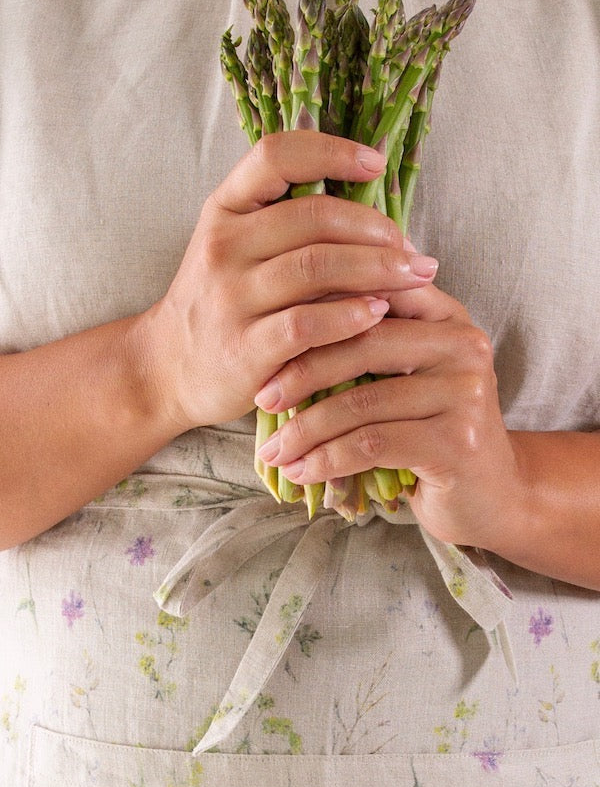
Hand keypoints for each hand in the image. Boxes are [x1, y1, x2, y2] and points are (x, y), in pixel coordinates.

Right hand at [141, 131, 438, 429]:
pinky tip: (379, 313)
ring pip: (316, 267)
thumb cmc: (223, 300)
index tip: (376, 165)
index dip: (332, 151)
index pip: (275, 155)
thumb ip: (287, 220)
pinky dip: (350, 316)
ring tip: (415, 276)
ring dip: (377, 269)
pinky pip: (306, 323)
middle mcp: (223, 246)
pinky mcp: (244, 348)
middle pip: (313, 216)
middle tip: (413, 248)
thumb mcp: (236, 246)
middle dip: (376, 228)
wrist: (171, 367)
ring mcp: (230, 297)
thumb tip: (376, 206)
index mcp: (225, 209)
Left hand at [254, 281, 525, 551]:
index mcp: (446, 314)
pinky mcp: (458, 442)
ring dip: (306, 429)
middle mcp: (463, 343)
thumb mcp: (404, 376)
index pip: (372, 291)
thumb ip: (366, 342)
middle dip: (302, 371)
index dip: (316, 309)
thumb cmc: (430, 430)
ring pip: (361, 401)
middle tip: (262, 396)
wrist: (491, 495)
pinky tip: (301, 471)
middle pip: (362, 342)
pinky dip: (326, 459)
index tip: (269, 333)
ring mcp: (465, 392)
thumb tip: (282, 319)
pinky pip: (371, 443)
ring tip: (275, 449)